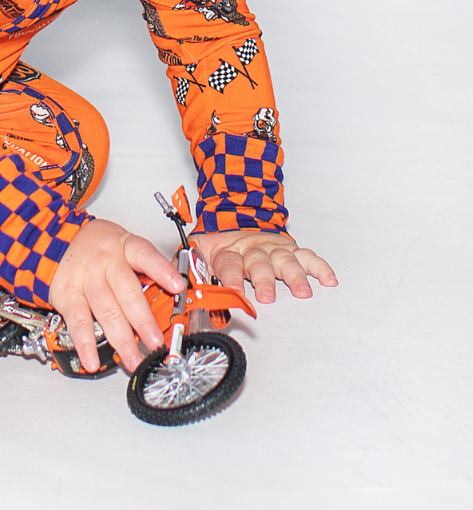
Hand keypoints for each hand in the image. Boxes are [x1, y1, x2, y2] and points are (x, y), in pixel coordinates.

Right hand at [48, 218, 184, 373]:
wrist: (58, 240)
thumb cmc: (99, 247)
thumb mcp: (125, 245)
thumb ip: (146, 269)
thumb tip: (173, 296)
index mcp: (125, 247)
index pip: (145, 256)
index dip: (162, 270)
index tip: (177, 286)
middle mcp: (106, 262)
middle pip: (127, 292)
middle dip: (143, 321)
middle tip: (155, 343)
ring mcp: (86, 279)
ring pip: (106, 311)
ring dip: (121, 339)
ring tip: (133, 359)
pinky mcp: (68, 295)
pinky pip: (78, 321)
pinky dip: (85, 343)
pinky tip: (92, 360)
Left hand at [191, 230, 337, 302]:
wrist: (234, 213)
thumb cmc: (217, 241)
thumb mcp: (196, 251)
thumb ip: (188, 269)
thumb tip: (180, 289)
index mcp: (227, 251)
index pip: (228, 264)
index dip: (231, 278)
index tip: (235, 292)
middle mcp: (252, 249)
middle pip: (258, 263)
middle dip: (263, 280)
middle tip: (267, 296)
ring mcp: (272, 249)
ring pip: (285, 260)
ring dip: (294, 276)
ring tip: (302, 292)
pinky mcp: (289, 249)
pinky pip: (307, 256)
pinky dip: (319, 267)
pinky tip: (328, 279)